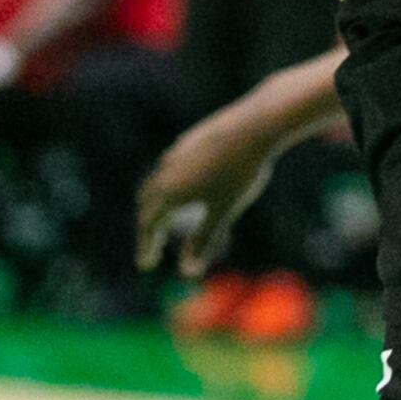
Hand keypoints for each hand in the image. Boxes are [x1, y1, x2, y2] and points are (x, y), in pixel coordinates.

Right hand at [137, 101, 288, 277]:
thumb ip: (203, 240)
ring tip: (166, 221)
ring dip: (156, 205)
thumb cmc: (240, 174)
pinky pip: (168, 169)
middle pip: (146, 203)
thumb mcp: (223, 212)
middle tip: (153, 247)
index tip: (146, 265)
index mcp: (170, 191)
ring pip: (156, 183)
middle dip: (148, 227)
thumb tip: (187, 272)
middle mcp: (166, 171)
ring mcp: (175, 153)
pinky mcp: (188, 141)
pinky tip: (186, 190)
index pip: (148, 225)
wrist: (254, 126)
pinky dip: (168, 188)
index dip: (146, 246)